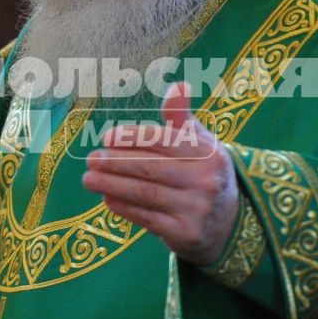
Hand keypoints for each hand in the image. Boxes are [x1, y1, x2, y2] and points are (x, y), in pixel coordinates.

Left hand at [82, 83, 239, 263]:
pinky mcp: (185, 233)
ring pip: (145, 193)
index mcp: (208, 153)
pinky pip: (147, 218)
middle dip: (115, 162)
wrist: (228, 222)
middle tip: (91, 158)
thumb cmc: (204, 173)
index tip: (106, 138)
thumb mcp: (201, 144)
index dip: (132, 138)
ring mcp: (196, 209)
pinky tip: (107, 198)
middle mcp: (205, 180)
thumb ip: (182, 118)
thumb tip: (178, 86)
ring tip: (88, 178)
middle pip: (150, 168)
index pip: (164, 141)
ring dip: (111, 184)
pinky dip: (123, 207)